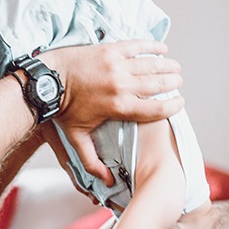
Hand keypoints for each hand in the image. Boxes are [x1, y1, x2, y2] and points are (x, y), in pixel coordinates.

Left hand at [40, 41, 184, 183]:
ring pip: (151, 64)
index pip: (155, 108)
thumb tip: (108, 183)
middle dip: (172, 84)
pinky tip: (162, 48)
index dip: (172, 106)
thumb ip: (92, 162)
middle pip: (158, 84)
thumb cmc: (63, 111)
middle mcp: (121, 85)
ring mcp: (116, 65)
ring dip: (167, 66)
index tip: (179, 104)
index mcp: (118, 108)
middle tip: (178, 84)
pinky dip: (152, 46)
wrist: (49, 82)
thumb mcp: (77, 140)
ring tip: (176, 68)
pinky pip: (138, 45)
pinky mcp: (110, 49)